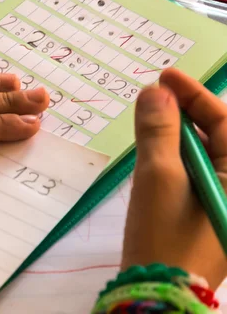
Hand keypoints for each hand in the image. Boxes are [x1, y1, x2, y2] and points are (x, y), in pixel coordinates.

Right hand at [123, 68, 226, 288]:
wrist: (156, 291)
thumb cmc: (164, 233)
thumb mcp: (159, 176)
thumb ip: (158, 130)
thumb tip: (154, 91)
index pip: (225, 122)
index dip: (194, 94)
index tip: (164, 75)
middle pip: (216, 136)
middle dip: (185, 111)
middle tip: (154, 94)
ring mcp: (220, 200)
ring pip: (202, 154)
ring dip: (176, 133)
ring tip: (148, 117)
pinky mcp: (202, 211)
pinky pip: (191, 172)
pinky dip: (172, 156)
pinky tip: (151, 150)